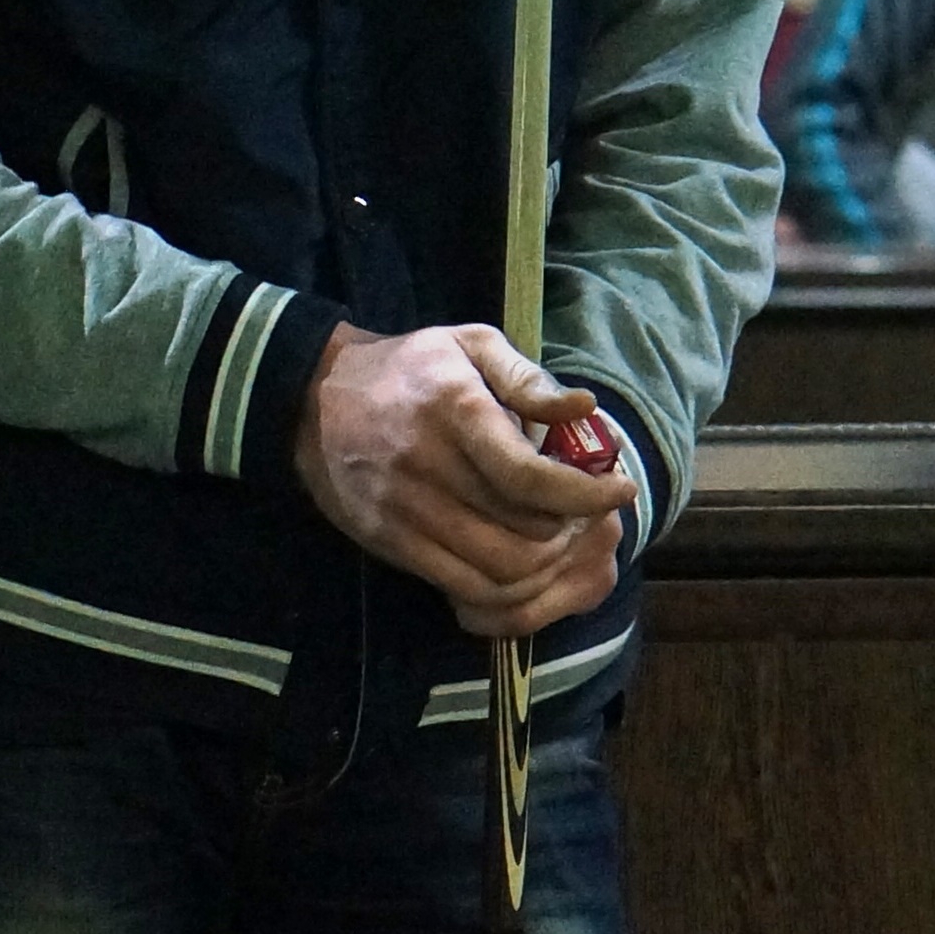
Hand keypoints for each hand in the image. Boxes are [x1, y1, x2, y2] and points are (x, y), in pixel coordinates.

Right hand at [293, 321, 630, 638]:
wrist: (314, 400)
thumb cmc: (409, 367)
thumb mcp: (470, 345)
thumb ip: (530, 379)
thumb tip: (586, 409)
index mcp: (455, 411)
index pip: (530, 476)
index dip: (586, 493)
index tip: (620, 488)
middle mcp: (429, 468)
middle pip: (524, 530)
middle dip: (572, 528)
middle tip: (586, 513)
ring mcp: (406, 513)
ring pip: (500, 570)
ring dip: (544, 563)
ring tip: (556, 537)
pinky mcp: (392, 544)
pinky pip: (464, 588)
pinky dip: (506, 586)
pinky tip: (520, 559)